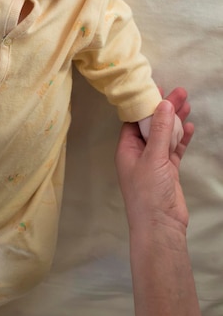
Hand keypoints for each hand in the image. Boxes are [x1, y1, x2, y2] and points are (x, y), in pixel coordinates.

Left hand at [115, 87, 193, 232]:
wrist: (160, 227)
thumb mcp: (153, 158)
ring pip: (165, 135)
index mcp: (126, 148)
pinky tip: (190, 126)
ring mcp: (154, 162)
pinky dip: (182, 138)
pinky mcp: (168, 170)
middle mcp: (138, 152)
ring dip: (175, 120)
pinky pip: (174, 149)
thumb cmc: (148, 192)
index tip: (158, 88)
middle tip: (180, 91)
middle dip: (165, 108)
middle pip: (152, 124)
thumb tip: (164, 104)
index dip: (146, 103)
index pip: (135, 119)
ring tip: (187, 102)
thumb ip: (161, 131)